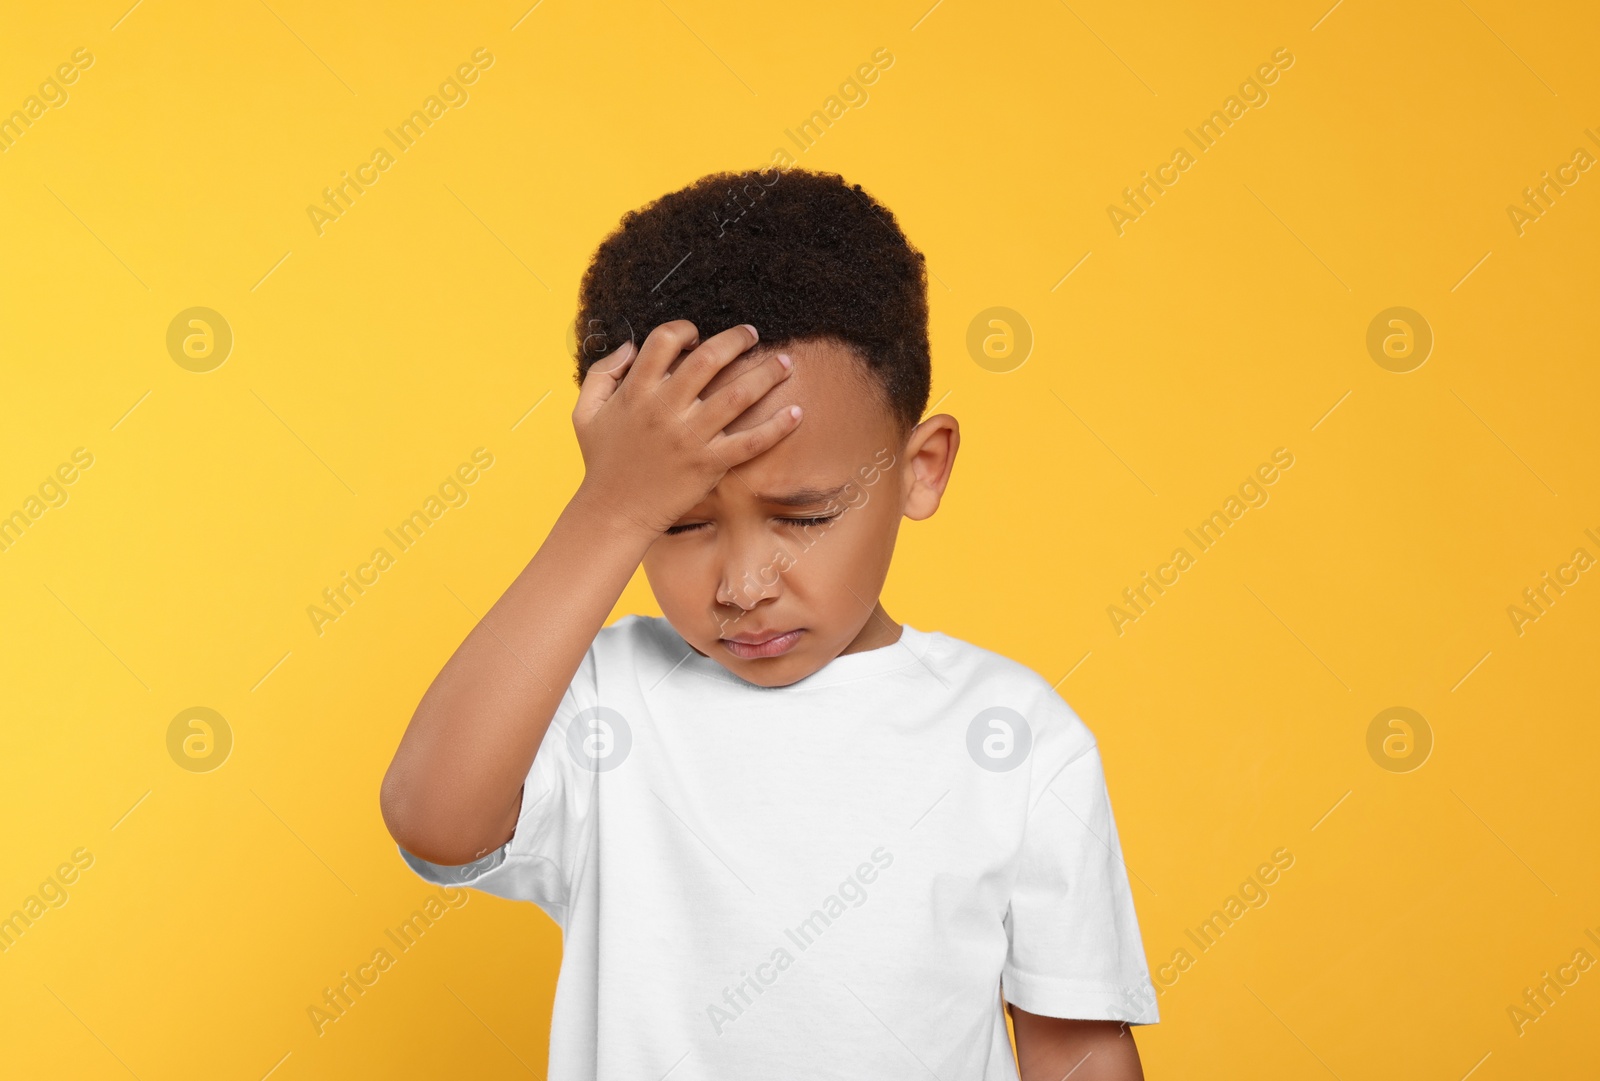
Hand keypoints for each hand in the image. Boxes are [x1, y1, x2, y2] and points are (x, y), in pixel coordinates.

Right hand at [570, 319, 800, 536]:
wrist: (614, 512)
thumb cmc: (601, 460)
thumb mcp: (585, 412)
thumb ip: (602, 373)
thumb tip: (631, 346)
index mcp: (636, 391)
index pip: (664, 340)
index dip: (684, 329)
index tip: (697, 334)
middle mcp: (665, 409)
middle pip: (709, 359)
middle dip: (736, 339)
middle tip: (753, 333)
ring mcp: (690, 437)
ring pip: (737, 395)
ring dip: (766, 373)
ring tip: (785, 362)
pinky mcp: (710, 464)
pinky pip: (751, 442)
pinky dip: (777, 427)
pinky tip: (797, 412)